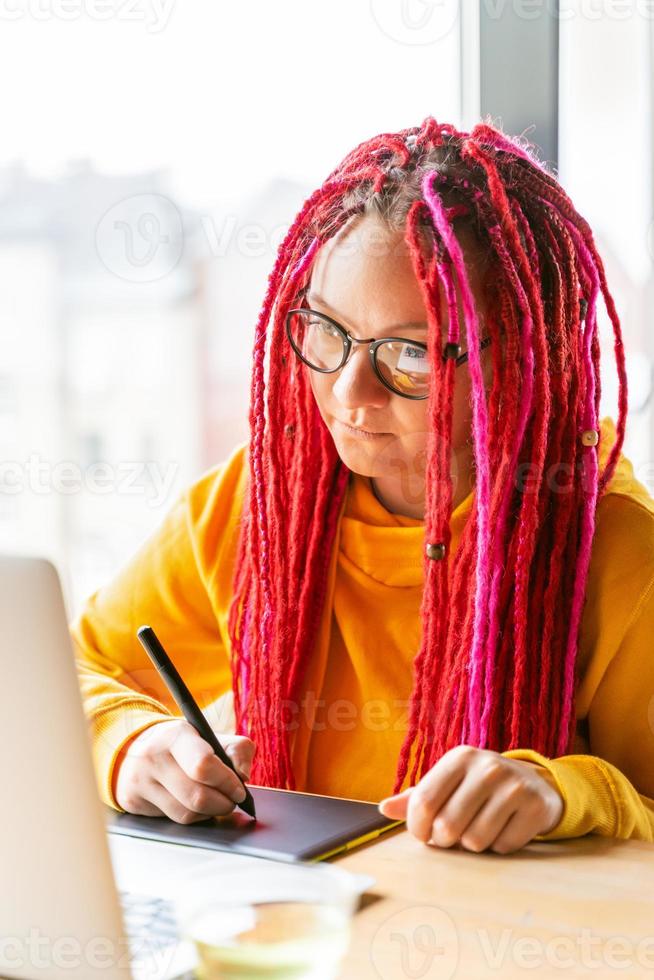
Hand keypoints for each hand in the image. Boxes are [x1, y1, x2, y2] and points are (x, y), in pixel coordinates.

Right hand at [113, 719, 255, 823]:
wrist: (136, 747)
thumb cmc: (182, 744)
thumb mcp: (209, 735)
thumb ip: (237, 749)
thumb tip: (243, 777)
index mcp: (175, 735)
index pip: (203, 765)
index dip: (227, 782)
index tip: (239, 790)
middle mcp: (152, 757)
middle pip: (197, 796)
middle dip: (223, 803)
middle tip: (232, 801)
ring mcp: (140, 782)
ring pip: (186, 813)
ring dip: (209, 813)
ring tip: (217, 803)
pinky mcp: (134, 802)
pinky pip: (173, 820)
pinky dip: (193, 817)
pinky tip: (196, 806)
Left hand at [378, 745, 563, 854]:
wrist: (534, 783)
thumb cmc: (478, 786)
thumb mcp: (449, 782)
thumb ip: (417, 797)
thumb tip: (383, 808)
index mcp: (459, 758)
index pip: (423, 801)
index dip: (417, 828)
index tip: (422, 834)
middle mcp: (487, 767)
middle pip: (446, 826)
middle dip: (444, 840)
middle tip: (452, 834)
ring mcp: (513, 786)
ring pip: (475, 841)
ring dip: (471, 845)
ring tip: (478, 827)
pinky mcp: (535, 807)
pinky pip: (502, 847)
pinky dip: (498, 847)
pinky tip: (503, 829)